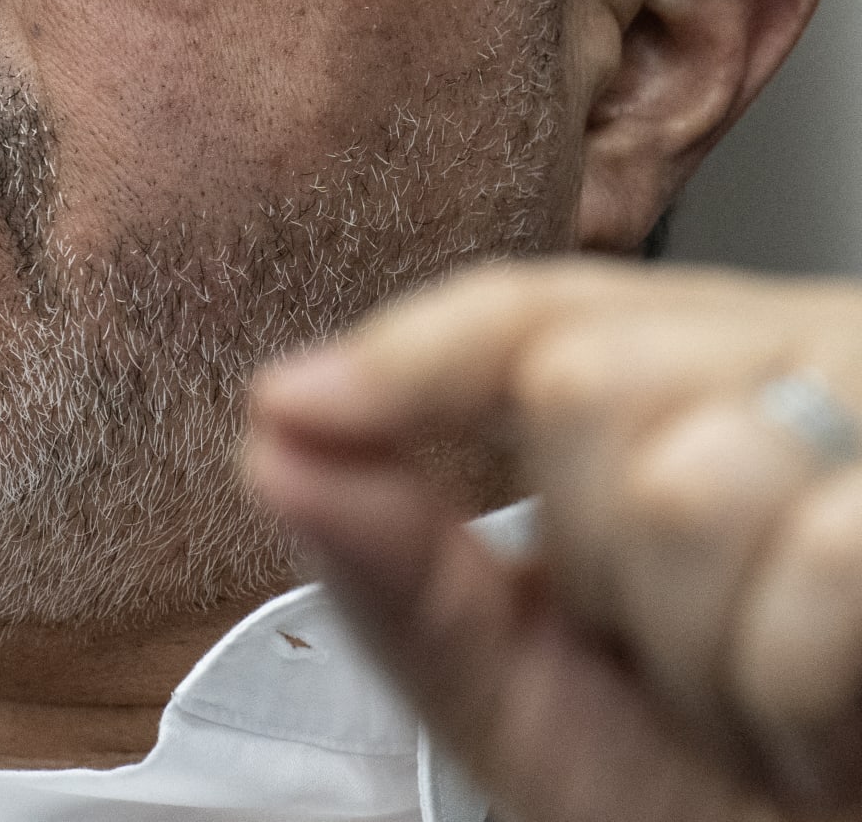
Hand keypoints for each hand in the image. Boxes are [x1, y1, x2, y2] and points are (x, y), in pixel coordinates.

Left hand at [248, 259, 861, 820]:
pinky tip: (826, 723)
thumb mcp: (526, 690)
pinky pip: (811, 562)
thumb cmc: (715, 792)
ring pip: (682, 485)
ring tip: (756, 702)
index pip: (525, 310)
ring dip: (695, 647)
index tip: (294, 406)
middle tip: (671, 658)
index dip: (410, 355)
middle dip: (592, 563)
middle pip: (581, 384)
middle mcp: (791, 365)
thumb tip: (276, 440)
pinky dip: (787, 687)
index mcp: (685, 380)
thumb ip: (400, 568)